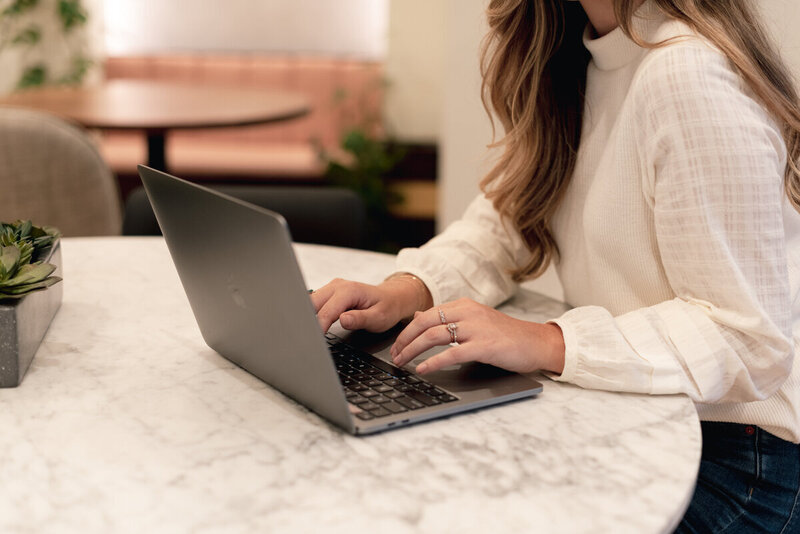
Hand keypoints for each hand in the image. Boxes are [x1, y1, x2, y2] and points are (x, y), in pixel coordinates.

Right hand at [311, 276, 432, 332]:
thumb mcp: (379, 318)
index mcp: (350, 290)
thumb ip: (360, 319)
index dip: (319, 327)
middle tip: (307, 338)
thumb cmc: (387, 307)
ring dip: (308, 316)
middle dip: (308, 320)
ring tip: (308, 333)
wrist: (392, 298)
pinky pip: (315, 302)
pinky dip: (312, 313)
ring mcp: (333, 287)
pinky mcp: (330, 292)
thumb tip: (343, 320)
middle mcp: (338, 285)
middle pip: (312, 303)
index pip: (327, 311)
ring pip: (311, 301)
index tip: (316, 341)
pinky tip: (313, 325)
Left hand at [389, 298, 565, 374]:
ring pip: (434, 335)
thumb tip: (417, 317)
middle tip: (394, 356)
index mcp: (463, 305)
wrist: (537, 342)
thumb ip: (446, 318)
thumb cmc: (505, 335)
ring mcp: (476, 328)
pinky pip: (452, 353)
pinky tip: (423, 369)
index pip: (426, 315)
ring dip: (413, 350)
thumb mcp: (473, 320)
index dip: (407, 331)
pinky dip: (433, 362)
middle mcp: (468, 313)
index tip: (396, 346)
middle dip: (405, 340)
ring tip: (402, 363)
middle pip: (425, 323)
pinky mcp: (485, 346)